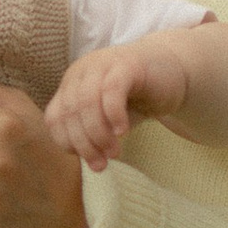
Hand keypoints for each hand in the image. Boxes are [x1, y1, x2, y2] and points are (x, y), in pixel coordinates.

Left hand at [46, 39, 186, 170]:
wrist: (173, 71)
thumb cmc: (137, 98)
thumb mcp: (108, 119)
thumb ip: (94, 135)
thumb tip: (89, 161)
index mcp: (71, 84)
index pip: (55, 117)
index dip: (68, 143)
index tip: (89, 160)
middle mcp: (82, 71)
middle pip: (70, 112)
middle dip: (84, 143)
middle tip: (102, 164)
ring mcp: (103, 64)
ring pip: (87, 102)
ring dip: (98, 133)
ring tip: (114, 152)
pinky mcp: (127, 64)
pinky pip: (111, 90)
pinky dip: (113, 115)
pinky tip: (123, 131)